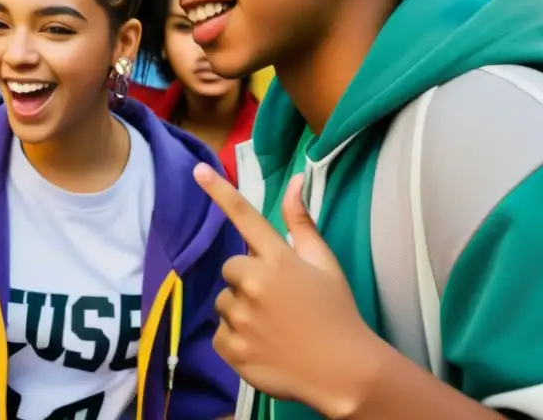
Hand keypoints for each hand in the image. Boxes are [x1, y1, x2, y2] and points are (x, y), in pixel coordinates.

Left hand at [194, 164, 384, 417]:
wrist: (344, 373)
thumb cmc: (336, 313)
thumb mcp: (324, 264)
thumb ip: (301, 223)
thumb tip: (294, 180)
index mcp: (278, 259)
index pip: (245, 217)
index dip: (219, 190)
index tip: (198, 170)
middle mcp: (254, 283)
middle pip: (232, 268)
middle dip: (248, 279)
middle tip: (277, 300)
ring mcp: (240, 317)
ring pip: (224, 301)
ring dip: (241, 310)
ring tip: (273, 326)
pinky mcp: (229, 347)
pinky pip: (219, 332)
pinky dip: (236, 338)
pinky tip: (263, 346)